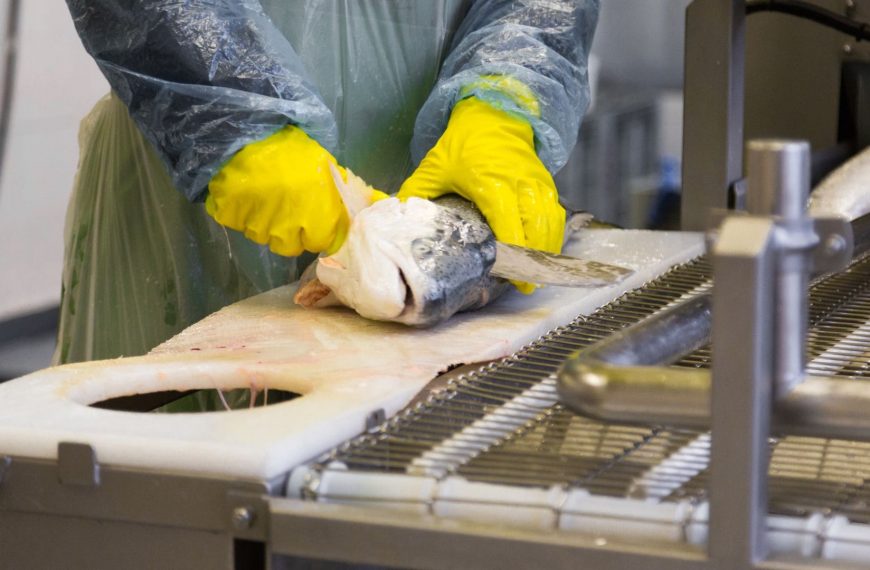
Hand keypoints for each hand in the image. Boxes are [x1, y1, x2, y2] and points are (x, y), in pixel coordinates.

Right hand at [207, 126, 356, 255]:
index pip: (318, 243)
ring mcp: (259, 227)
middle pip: (289, 247)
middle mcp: (289, 230)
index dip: (314, 231)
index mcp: (317, 219)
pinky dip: (241, 213)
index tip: (310, 219)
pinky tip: (246, 195)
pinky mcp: (234, 218)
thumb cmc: (293, 149)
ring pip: (263, 237)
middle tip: (285, 210)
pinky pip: (239, 224)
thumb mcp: (324, 166)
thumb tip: (351, 203)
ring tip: (264, 197)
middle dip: (288, 233)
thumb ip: (336, 191)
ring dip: (264, 223)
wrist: (251, 133)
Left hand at [398, 97, 564, 292]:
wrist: (492, 114)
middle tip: (524, 285)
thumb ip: (416, 194)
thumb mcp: (434, 166)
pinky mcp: (546, 183)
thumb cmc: (462, 143)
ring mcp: (537, 182)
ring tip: (533, 275)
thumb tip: (399, 221)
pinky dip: (552, 235)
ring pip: (552, 222)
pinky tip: (541, 253)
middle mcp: (521, 183)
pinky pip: (555, 214)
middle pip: (537, 228)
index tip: (510, 276)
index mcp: (492, 181)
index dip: (513, 251)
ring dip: (546, 250)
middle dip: (533, 258)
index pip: (510, 222)